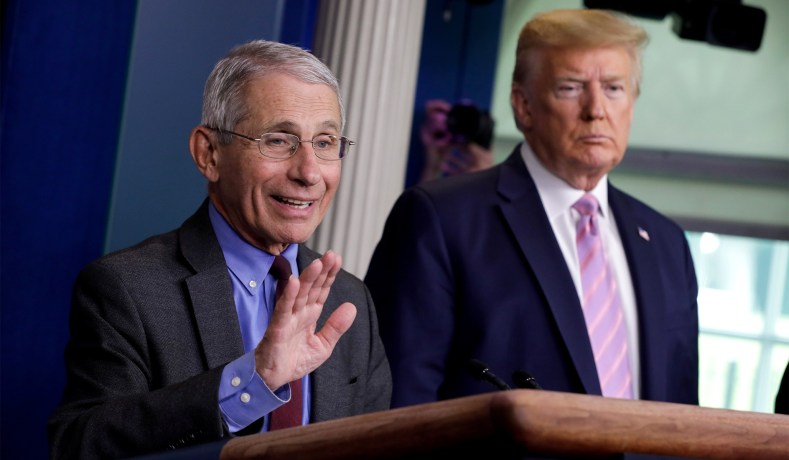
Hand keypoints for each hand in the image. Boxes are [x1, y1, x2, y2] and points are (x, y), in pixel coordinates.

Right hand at [254, 250, 356, 389]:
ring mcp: (287, 318)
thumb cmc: (294, 361)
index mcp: (310, 315)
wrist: (272, 379)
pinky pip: (282, 310)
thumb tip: (352, 307)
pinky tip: (293, 282)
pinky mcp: (277, 328)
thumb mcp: (323, 346)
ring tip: (317, 264)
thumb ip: (336, 327)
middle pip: (311, 287)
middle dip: (321, 271)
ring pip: (298, 294)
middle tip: (331, 254)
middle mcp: (299, 313)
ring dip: (307, 278)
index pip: (321, 291)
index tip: (337, 259)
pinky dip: (287, 296)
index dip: (329, 275)